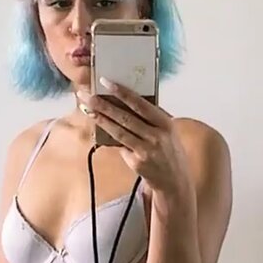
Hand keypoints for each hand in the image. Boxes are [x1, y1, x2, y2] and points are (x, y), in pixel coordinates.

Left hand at [77, 79, 192, 199]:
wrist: (174, 180)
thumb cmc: (169, 151)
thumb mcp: (167, 131)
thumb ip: (151, 118)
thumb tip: (126, 100)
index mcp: (165, 123)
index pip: (141, 104)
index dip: (122, 93)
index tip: (106, 82)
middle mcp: (157, 136)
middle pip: (125, 117)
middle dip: (104, 105)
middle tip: (87, 95)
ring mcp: (146, 150)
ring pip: (119, 132)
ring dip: (101, 119)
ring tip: (88, 108)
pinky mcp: (137, 162)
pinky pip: (120, 146)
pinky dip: (109, 136)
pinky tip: (98, 126)